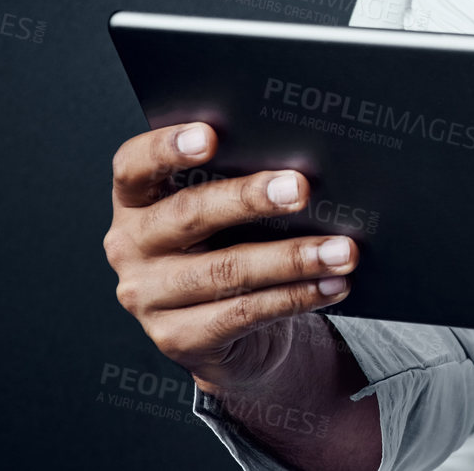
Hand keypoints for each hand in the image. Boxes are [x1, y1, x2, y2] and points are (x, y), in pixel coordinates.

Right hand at [103, 122, 356, 397]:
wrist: (232, 336)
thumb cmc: (234, 248)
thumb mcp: (229, 214)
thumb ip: (244, 185)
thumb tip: (307, 165)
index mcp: (137, 201)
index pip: (134, 165)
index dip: (167, 147)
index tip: (211, 135)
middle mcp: (131, 247)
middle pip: (188, 214)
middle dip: (249, 199)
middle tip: (300, 188)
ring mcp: (148, 297)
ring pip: (225, 271)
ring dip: (292, 258)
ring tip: (342, 250)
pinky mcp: (176, 338)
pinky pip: (242, 314)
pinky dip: (294, 297)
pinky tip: (331, 285)